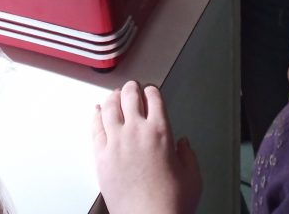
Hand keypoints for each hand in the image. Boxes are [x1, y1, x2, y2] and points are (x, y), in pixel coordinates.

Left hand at [92, 81, 200, 213]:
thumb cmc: (169, 205)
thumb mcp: (192, 177)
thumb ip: (188, 155)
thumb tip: (183, 145)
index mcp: (160, 131)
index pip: (153, 96)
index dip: (152, 90)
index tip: (151, 91)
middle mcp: (136, 131)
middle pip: (129, 95)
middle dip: (132, 88)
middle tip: (132, 87)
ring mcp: (116, 142)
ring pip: (110, 107)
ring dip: (113, 97)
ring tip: (115, 95)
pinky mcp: (101, 156)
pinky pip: (96, 128)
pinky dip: (97, 115)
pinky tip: (98, 112)